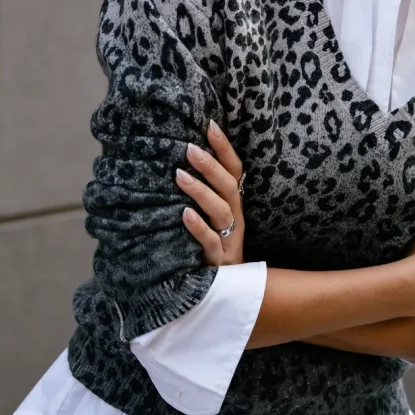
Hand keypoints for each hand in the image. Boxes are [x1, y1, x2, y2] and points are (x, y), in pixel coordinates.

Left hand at [176, 120, 245, 265]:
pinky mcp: (220, 260)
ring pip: (221, 211)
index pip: (234, 170)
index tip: (209, 124)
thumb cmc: (211, 247)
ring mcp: (229, 239)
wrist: (225, 290)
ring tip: (179, 175)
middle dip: (211, 166)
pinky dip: (198, 227)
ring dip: (201, 191)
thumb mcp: (209, 217)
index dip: (224, 147)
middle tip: (189, 148)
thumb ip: (201, 192)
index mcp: (233, 204)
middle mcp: (235, 218)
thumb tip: (179, 159)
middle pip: (229, 187)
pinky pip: (211, 242)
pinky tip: (184, 214)